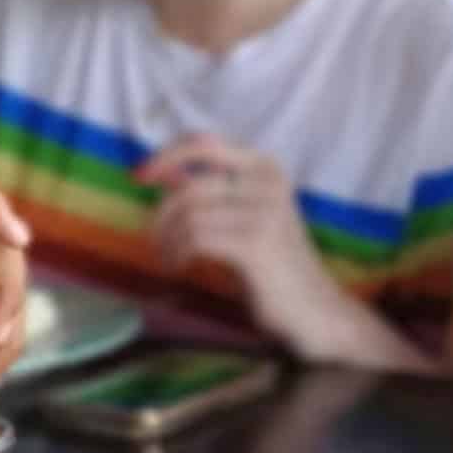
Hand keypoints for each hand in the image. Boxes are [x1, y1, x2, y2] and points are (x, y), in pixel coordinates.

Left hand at [138, 136, 352, 352]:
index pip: (205, 144)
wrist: (312, 308)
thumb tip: (163, 174)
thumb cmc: (273, 265)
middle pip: (190, 188)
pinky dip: (178, 254)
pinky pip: (196, 239)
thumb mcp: (244, 217)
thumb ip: (212, 194)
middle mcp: (268, 182)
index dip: (166, 155)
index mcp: (266, 168)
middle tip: (155, 242)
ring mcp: (264, 211)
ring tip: (170, 259)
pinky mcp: (255, 243)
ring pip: (189, 215)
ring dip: (168, 241)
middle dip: (162, 216)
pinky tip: (180, 268)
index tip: (140, 177)